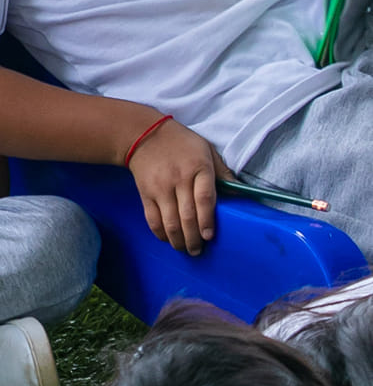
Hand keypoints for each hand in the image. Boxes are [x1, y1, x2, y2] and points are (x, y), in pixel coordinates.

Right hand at [126, 118, 220, 255]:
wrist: (144, 134)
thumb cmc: (182, 143)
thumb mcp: (206, 150)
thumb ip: (223, 173)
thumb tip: (241, 193)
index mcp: (198, 168)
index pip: (205, 199)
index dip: (208, 221)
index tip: (209, 236)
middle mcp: (179, 179)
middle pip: (188, 216)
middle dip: (194, 239)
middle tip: (199, 251)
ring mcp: (160, 187)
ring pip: (170, 222)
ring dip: (179, 241)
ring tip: (185, 249)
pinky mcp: (145, 193)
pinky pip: (153, 219)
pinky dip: (160, 234)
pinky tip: (168, 239)